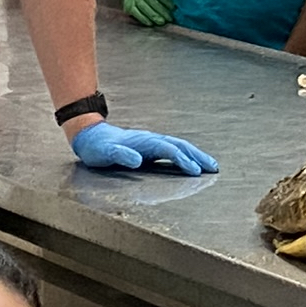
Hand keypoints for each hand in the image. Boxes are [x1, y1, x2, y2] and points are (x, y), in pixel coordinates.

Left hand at [73, 119, 218, 173]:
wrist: (91, 135)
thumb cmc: (97, 147)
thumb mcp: (105, 152)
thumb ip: (121, 155)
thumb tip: (137, 160)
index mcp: (144, 142)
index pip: (169, 150)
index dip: (183, 160)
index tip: (196, 171)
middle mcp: (151, 140)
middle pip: (180, 146)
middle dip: (198, 156)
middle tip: (214, 167)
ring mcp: (152, 143)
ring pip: (179, 147)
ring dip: (195, 155)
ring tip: (210, 165)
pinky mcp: (151, 147)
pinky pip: (173, 150)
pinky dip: (186, 156)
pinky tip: (192, 163)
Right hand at [122, 0, 178, 28]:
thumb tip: (182, 3)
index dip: (166, 0)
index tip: (174, 8)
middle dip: (161, 10)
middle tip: (169, 18)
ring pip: (142, 5)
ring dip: (152, 15)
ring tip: (161, 22)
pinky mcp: (128, 5)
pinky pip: (135, 12)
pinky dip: (143, 18)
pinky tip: (150, 23)